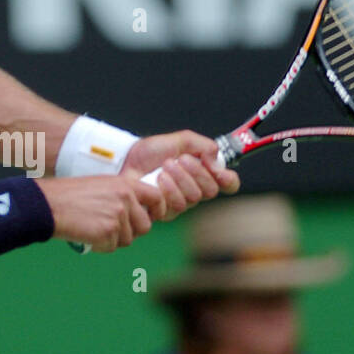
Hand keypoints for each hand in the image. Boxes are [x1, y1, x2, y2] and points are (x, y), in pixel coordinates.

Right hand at [37, 175, 158, 252]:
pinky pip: (111, 247)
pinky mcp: (108, 231)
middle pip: (144, 226)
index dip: (156, 211)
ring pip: (127, 240)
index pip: (157, 198)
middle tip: (110, 229)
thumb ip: (122, 197)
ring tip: (93, 229)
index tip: (149, 218)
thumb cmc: (71, 196)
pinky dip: (100, 245)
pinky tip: (87, 235)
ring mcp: (118, 216)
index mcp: (126, 184)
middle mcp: (126, 199)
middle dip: (131, 232)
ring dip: (112, 240)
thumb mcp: (102, 186)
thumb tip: (137, 217)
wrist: (50, 204)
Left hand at [121, 131, 239, 219]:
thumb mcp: (179, 140)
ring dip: (180, 179)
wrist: (125, 161)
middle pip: (210, 190)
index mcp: (201, 173)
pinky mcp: (164, 212)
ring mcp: (179, 203)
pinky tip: (157, 180)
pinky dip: (168, 189)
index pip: (227, 184)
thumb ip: (203, 146)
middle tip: (181, 160)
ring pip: (194, 198)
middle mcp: (193, 190)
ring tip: (165, 167)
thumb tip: (216, 161)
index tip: (220, 172)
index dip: (229, 180)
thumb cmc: (149, 152)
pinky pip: (176, 206)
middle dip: (196, 173)